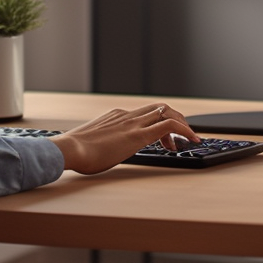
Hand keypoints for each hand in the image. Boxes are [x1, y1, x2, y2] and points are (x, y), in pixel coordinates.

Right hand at [51, 102, 200, 174]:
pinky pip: (168, 126)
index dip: (159, 123)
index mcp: (116, 116)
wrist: (70, 149)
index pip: (144, 113)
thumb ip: (101, 144)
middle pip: (159, 108)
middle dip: (176, 119)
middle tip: (182, 137)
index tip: (165, 139)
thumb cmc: (76, 152)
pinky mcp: (138, 134)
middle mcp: (126, 115)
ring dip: (182, 124)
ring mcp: (133, 123)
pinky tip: (192, 140)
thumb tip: (100, 154)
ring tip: (190, 140)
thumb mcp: (92, 145)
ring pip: (166, 112)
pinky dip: (184, 130)